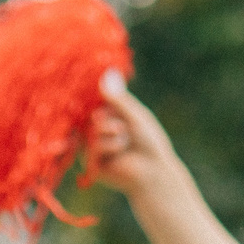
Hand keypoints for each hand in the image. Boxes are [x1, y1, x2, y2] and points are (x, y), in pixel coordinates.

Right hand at [86, 70, 185, 203]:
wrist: (153, 171)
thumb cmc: (149, 142)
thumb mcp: (134, 114)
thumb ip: (118, 97)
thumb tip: (107, 72)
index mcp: (107, 116)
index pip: (95, 99)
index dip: (96, 96)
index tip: (96, 91)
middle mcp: (96, 129)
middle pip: (92, 113)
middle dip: (111, 118)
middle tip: (124, 127)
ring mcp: (91, 146)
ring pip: (92, 128)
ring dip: (113, 133)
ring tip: (125, 141)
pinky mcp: (89, 162)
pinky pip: (93, 145)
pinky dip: (111, 146)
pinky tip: (120, 153)